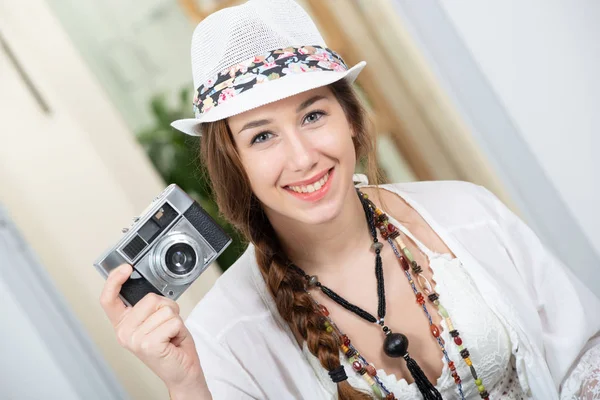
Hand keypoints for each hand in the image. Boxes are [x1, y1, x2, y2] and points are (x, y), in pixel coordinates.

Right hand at [99, 264, 209, 396]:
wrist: (182, 371)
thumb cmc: (171, 344)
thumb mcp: (156, 320)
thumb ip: (148, 305)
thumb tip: (150, 291)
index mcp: (123, 323)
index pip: (109, 299)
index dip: (114, 280)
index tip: (126, 268)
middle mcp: (124, 332)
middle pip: (149, 298)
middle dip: (167, 308)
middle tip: (166, 326)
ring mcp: (134, 339)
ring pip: (164, 309)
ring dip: (175, 319)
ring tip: (170, 334)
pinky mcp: (147, 344)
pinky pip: (172, 320)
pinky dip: (179, 328)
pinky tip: (173, 340)